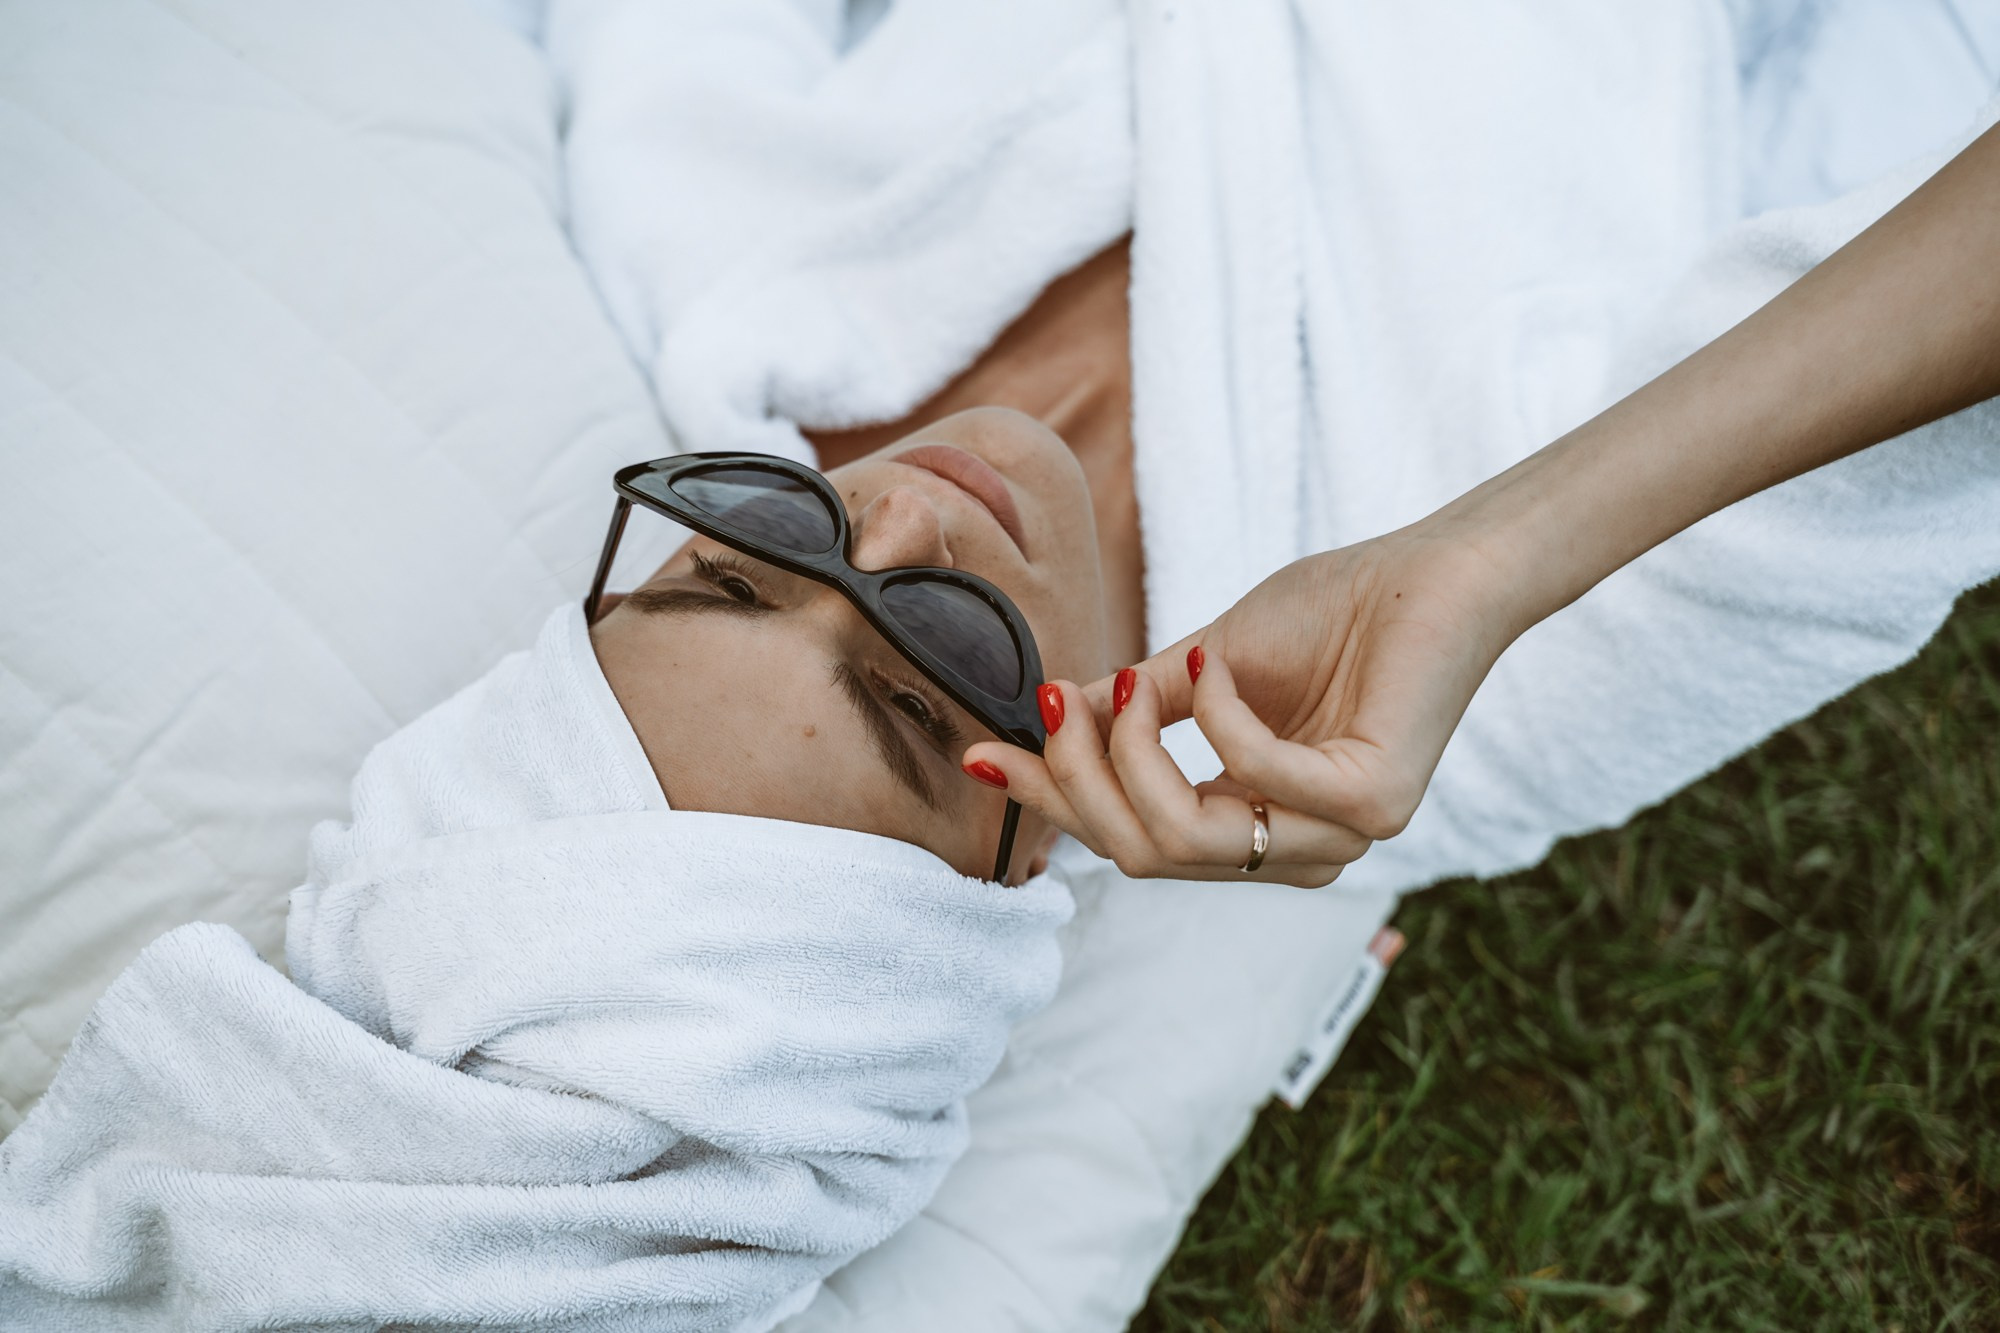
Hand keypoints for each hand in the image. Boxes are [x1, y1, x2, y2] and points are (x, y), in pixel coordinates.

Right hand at [962, 525, 1525, 883]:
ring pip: (1180, 837)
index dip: (1051, 805)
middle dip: (1077, 776)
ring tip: (1136, 677)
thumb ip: (1133, 708)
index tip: (982, 758)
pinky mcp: (1374, 805)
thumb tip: (1048, 716)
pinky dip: (1212, 711)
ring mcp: (1335, 841)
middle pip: (1140, 855)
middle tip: (1059, 697)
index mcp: (1251, 832)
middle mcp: (1292, 855)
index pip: (1129, 845)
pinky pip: (1250, 773)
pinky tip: (1215, 662)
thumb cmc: (1330, 613)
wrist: (1435, 573)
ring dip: (1132, 749)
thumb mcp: (1200, 666)